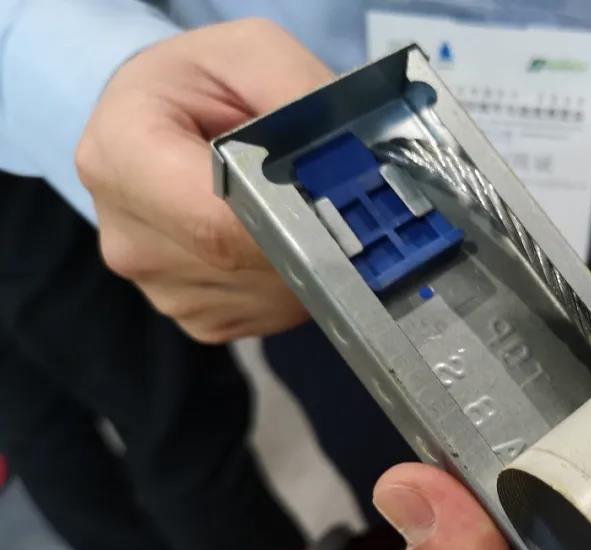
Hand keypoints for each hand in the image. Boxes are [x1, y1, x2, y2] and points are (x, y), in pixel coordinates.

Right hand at [76, 20, 333, 342]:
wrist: (169, 117)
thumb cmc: (206, 83)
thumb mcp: (254, 54)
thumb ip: (295, 97)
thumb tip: (336, 174)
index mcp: (120, 156)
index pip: (216, 223)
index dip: (289, 220)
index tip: (331, 202)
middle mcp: (126, 234)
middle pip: (246, 262)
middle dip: (303, 231)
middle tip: (317, 188)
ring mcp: (157, 286)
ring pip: (266, 290)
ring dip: (299, 257)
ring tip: (282, 205)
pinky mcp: (194, 319)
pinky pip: (264, 312)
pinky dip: (288, 281)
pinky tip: (272, 238)